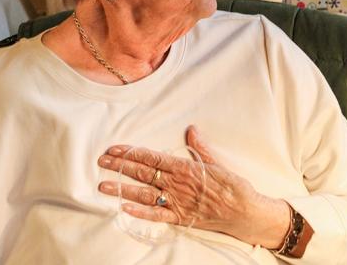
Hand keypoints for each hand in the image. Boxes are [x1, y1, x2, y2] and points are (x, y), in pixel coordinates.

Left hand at [97, 125, 290, 248]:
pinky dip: (140, 213)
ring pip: (144, 194)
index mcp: (185, 168)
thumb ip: (200, 148)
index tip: (114, 149)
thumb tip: (191, 129)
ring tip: (103, 185)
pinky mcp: (180, 218)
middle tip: (101, 161)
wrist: (245, 211)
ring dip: (122, 189)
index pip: (152, 157)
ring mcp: (178, 202)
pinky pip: (157, 216)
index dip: (131, 153)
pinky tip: (124, 209)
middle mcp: (178, 184)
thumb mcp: (217, 163)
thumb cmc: (233, 186)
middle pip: (143, 173)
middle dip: (120, 166)